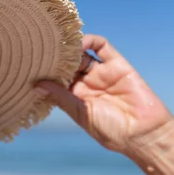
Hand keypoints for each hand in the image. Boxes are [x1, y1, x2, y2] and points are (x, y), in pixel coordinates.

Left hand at [34, 34, 173, 155]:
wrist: (144, 135)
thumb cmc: (111, 131)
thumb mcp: (80, 114)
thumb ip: (60, 97)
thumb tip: (36, 84)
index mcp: (75, 97)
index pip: (55, 79)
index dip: (45, 72)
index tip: (30, 66)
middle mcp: (87, 83)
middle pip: (66, 64)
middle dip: (54, 57)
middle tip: (40, 50)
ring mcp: (101, 73)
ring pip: (81, 53)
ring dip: (69, 47)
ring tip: (56, 44)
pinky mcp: (117, 65)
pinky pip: (102, 47)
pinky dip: (89, 40)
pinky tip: (77, 41)